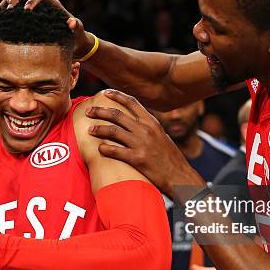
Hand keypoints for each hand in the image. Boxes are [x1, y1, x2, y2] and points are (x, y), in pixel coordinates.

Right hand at [0, 0, 91, 56]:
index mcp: (52, 3)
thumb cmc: (75, 35)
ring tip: (1, 14)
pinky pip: (12, 8)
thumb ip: (76, 26)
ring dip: (7, 2)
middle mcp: (40, 2)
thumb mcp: (78, 31)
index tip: (27, 11)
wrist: (71, 41)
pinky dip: (5, 10)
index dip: (32, 0)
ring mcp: (31, 7)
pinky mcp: (24, 16)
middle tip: (10, 10)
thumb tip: (70, 22)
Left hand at [85, 89, 203, 195]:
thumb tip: (137, 122)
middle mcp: (146, 129)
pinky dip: (105, 149)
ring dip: (98, 129)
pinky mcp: (137, 159)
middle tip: (89, 111)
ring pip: (113, 131)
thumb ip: (149, 128)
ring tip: (90, 130)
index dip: (116, 96)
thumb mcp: (162, 136)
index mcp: (152, 122)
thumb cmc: (170, 158)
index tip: (105, 93)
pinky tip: (99, 149)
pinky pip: (116, 151)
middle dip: (100, 111)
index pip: (132, 102)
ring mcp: (141, 143)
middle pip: (117, 115)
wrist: (180, 176)